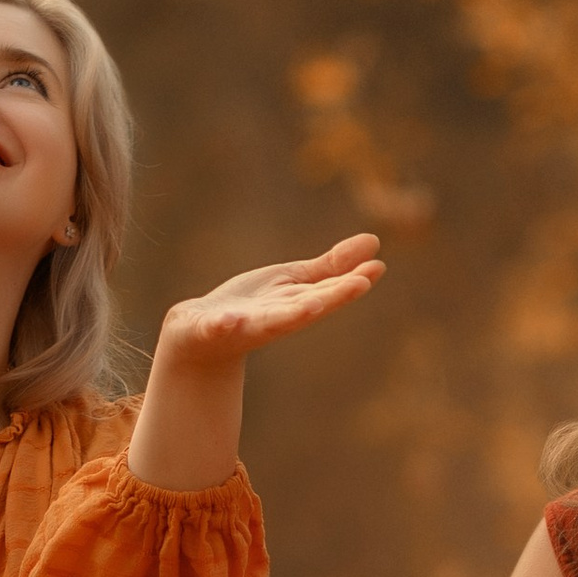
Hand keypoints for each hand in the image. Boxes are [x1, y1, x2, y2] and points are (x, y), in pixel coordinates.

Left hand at [153, 234, 386, 366]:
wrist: (200, 335)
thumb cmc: (253, 307)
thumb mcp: (293, 283)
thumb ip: (330, 268)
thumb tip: (375, 241)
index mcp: (296, 305)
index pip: (328, 292)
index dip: (351, 282)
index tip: (377, 268)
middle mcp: (275, 319)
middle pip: (307, 308)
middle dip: (332, 298)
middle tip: (359, 284)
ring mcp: (243, 326)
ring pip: (270, 322)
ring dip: (290, 316)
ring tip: (312, 306)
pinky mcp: (209, 329)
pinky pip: (216, 329)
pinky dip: (222, 326)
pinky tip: (227, 320)